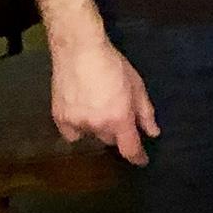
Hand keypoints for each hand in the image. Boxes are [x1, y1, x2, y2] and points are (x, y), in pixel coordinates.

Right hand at [49, 33, 160, 166]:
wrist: (79, 51)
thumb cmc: (113, 65)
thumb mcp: (136, 87)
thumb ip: (145, 113)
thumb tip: (153, 133)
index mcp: (119, 118)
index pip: (130, 148)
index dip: (137, 157)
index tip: (142, 161)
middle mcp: (97, 125)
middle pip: (110, 139)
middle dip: (116, 131)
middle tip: (116, 112)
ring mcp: (76, 123)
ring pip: (91, 135)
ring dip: (97, 127)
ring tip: (97, 104)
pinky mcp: (59, 118)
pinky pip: (72, 133)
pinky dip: (78, 128)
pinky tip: (81, 112)